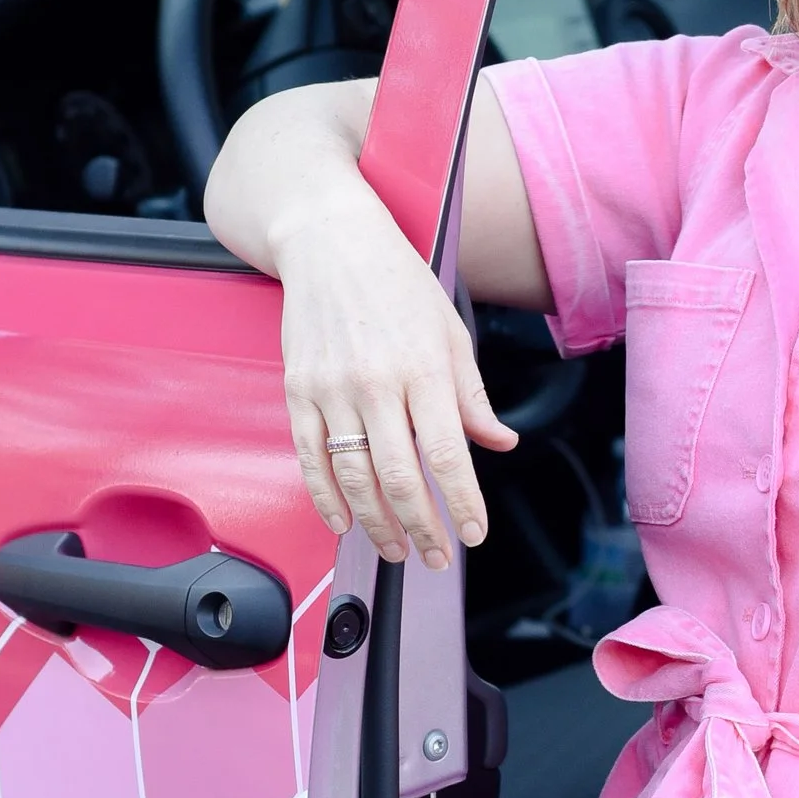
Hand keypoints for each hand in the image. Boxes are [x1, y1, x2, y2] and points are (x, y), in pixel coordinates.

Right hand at [277, 189, 517, 571]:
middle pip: (398, 476)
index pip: (447, 453)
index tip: (473, 533)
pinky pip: (310, 458)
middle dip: (421, 528)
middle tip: (436, 557)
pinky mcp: (298, 391)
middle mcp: (376, 382)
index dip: (461, 503)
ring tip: (396, 549)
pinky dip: (326, 498)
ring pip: (352, 477)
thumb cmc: (396, 282)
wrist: (329, 240)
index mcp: (424, 368)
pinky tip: (344, 522)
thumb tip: (500, 442)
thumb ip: (472, 395)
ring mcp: (332, 389)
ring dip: (376, 524)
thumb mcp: (450, 331)